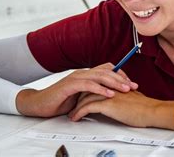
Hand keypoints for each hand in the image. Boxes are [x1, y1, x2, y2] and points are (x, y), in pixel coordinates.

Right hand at [16, 63, 137, 117]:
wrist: (40, 104)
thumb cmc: (62, 101)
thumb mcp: (82, 96)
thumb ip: (95, 92)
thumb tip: (113, 95)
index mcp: (87, 74)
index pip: (108, 69)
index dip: (121, 74)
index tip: (132, 84)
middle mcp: (83, 73)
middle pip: (107, 71)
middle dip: (122, 78)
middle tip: (134, 86)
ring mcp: (76, 77)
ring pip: (100, 76)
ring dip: (114, 82)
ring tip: (125, 89)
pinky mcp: (69, 85)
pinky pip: (88, 85)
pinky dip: (100, 89)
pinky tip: (109, 94)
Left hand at [68, 90, 173, 129]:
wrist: (150, 111)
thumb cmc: (145, 107)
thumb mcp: (133, 97)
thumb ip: (124, 96)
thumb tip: (120, 101)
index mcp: (117, 85)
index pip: (97, 83)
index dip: (88, 90)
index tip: (81, 97)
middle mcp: (111, 87)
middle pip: (88, 89)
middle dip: (78, 97)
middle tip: (72, 105)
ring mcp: (108, 95)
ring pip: (85, 97)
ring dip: (76, 106)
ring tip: (71, 113)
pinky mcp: (107, 104)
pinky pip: (87, 107)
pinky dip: (79, 113)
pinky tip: (76, 117)